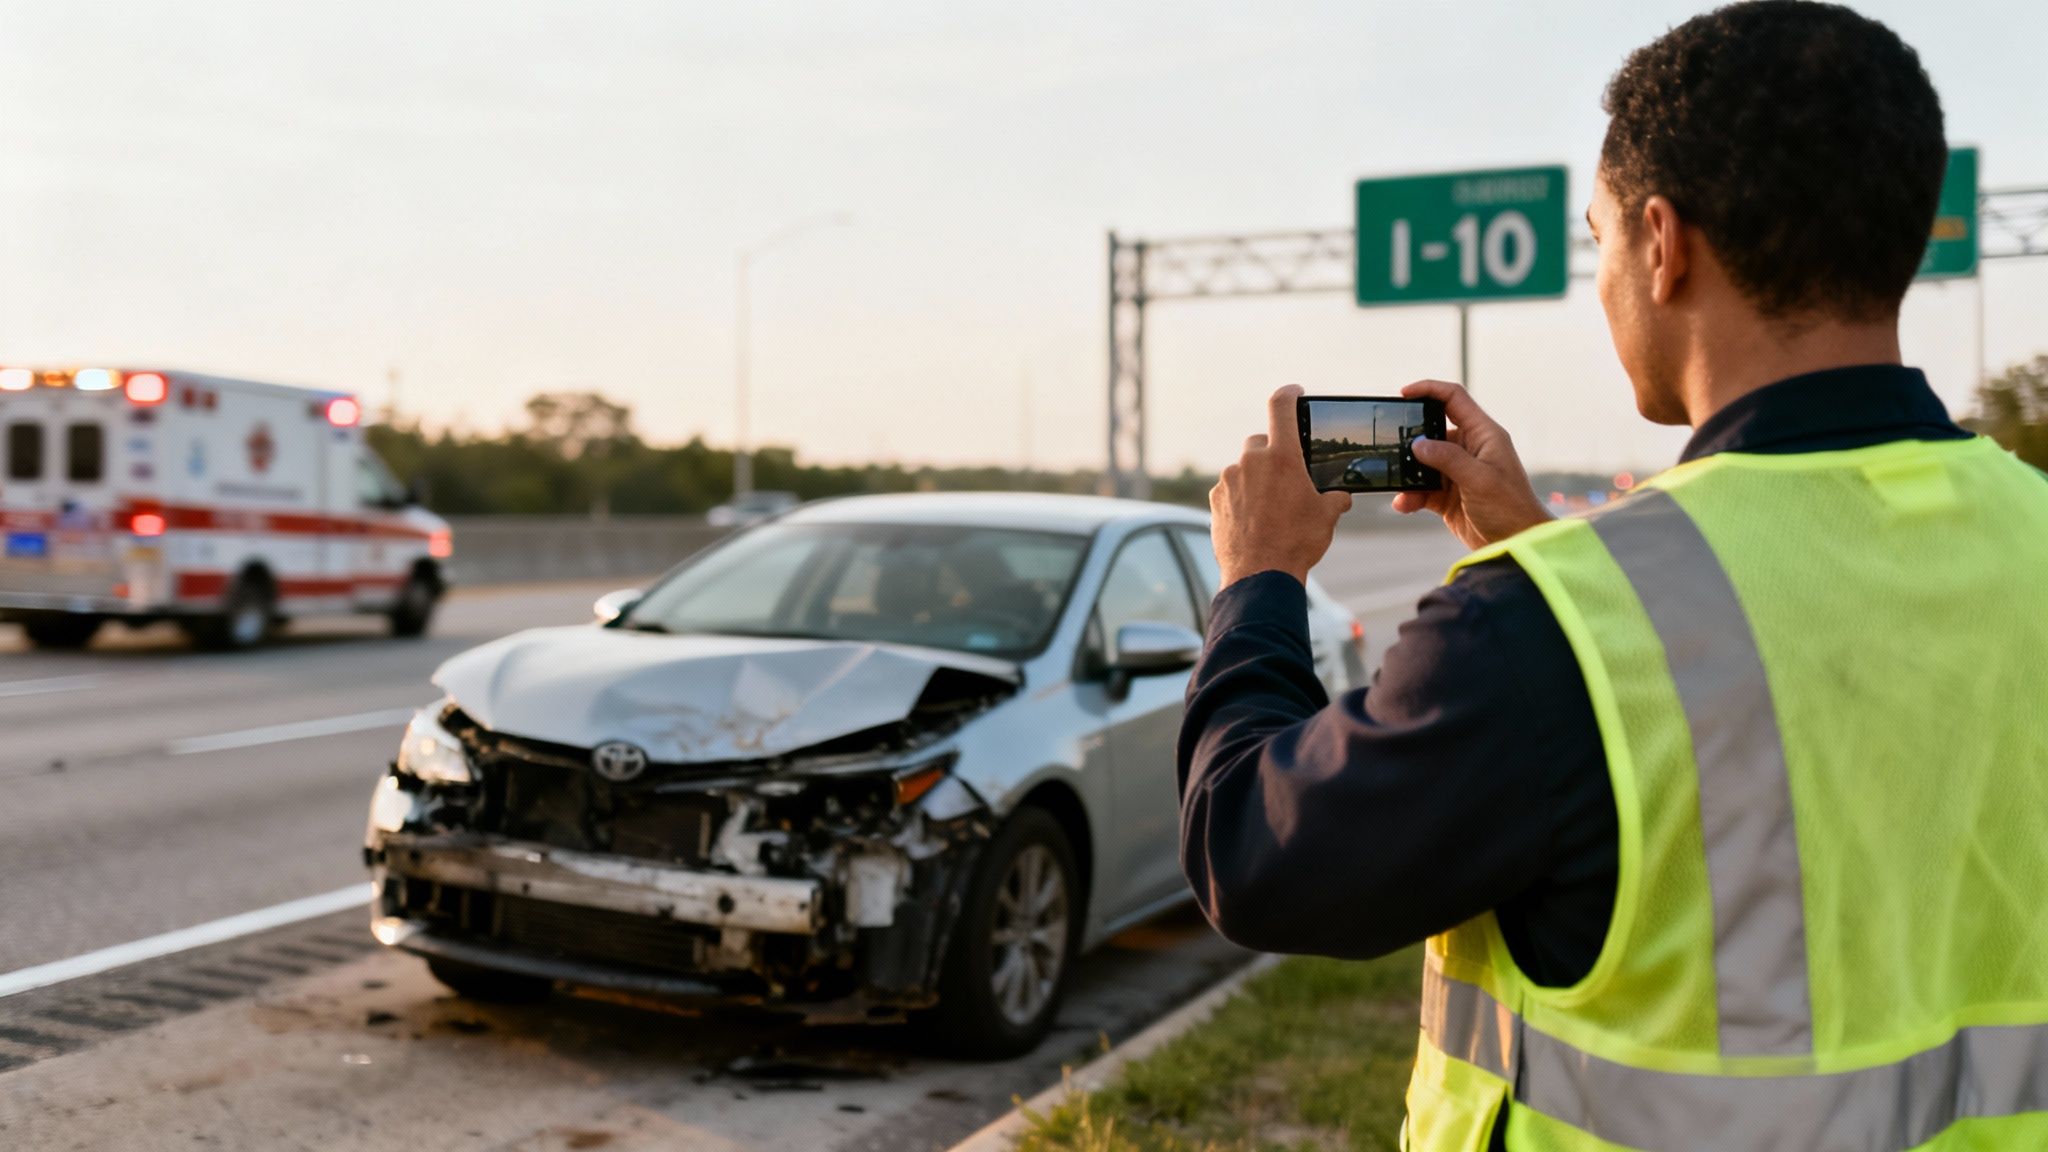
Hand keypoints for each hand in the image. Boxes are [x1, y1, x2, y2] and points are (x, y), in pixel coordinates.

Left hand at [1210, 385, 1352, 587]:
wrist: (1259, 576)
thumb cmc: (1296, 543)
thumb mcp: (1327, 517)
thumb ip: (1335, 498)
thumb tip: (1341, 496)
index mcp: (1281, 457)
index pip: (1281, 407)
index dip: (1289, 394)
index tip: (1294, 392)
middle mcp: (1250, 462)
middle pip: (1260, 442)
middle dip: (1272, 453)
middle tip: (1286, 477)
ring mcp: (1228, 480)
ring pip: (1244, 468)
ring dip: (1256, 479)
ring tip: (1271, 508)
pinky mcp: (1215, 500)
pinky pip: (1230, 489)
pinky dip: (1241, 497)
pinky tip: (1254, 519)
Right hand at [1389, 380, 1551, 550]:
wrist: (1516, 544)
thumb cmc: (1510, 508)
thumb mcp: (1479, 479)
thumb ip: (1447, 458)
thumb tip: (1417, 444)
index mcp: (1484, 435)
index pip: (1454, 399)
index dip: (1429, 390)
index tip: (1403, 394)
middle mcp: (1470, 449)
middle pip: (1433, 430)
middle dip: (1410, 438)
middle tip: (1391, 446)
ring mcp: (1458, 472)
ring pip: (1423, 462)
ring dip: (1408, 473)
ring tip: (1399, 485)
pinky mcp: (1448, 495)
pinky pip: (1422, 488)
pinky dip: (1411, 495)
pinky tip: (1404, 504)